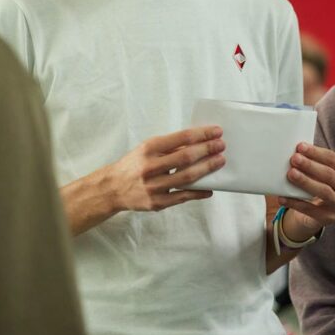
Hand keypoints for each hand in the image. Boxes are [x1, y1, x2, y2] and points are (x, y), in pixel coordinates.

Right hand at [104, 126, 225, 213]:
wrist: (113, 188)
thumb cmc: (134, 165)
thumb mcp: (146, 149)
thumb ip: (168, 147)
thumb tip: (196, 143)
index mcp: (148, 149)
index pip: (181, 138)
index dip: (202, 134)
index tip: (216, 131)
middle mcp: (150, 167)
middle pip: (186, 157)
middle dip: (207, 150)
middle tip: (221, 146)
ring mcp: (154, 186)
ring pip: (187, 177)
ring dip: (207, 169)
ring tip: (219, 161)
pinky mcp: (157, 202)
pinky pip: (183, 197)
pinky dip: (198, 192)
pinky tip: (210, 188)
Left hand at [279, 142, 334, 240]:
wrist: (314, 211)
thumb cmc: (316, 183)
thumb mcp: (317, 172)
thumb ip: (310, 161)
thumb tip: (293, 150)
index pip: (333, 159)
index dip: (316, 153)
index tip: (300, 146)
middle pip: (329, 175)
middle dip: (311, 166)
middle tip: (294, 158)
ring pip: (324, 192)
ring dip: (306, 182)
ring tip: (290, 174)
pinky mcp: (328, 218)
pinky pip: (311, 210)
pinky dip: (295, 203)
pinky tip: (282, 197)